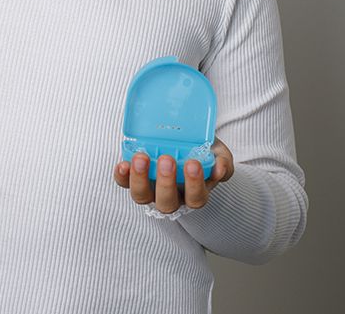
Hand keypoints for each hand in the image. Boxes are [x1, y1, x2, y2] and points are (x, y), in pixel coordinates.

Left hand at [112, 137, 234, 214]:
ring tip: (142, 158)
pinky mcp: (133, 178)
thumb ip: (222, 162)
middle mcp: (172, 197)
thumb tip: (219, 168)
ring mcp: (151, 189)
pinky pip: (124, 183)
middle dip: (166, 183)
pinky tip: (122, 164)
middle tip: (168, 159)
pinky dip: (121, 176)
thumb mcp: (218, 154)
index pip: (196, 198)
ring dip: (140, 179)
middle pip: (167, 203)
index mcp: (194, 193)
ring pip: (142, 196)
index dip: (194, 185)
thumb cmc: (203, 151)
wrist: (186, 142)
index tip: (193, 163)